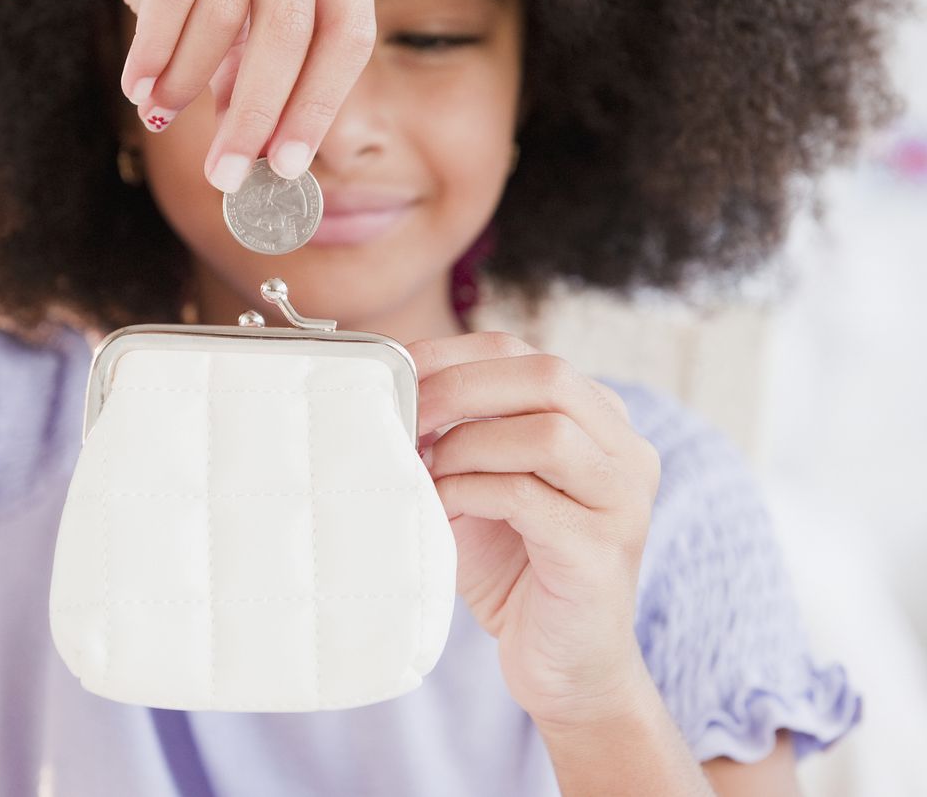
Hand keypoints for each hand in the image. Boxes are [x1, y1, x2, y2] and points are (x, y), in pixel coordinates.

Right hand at [0, 0, 376, 190]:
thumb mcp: (230, 22)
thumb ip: (255, 75)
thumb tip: (271, 165)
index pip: (348, 29)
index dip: (317, 106)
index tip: (286, 169)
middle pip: (290, 28)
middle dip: (254, 114)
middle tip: (224, 176)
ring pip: (224, 14)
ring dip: (186, 83)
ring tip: (158, 114)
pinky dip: (154, 53)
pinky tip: (137, 86)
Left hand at [405, 331, 662, 731]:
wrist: (564, 666)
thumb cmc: (515, 567)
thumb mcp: (481, 482)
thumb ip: (456, 435)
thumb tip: (393, 391)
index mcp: (598, 419)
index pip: (523, 353)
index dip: (452, 355)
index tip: (396, 372)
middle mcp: (625, 450)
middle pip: (547, 377)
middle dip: (460, 388)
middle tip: (408, 418)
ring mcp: (623, 501)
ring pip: (546, 432)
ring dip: (467, 445)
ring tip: (429, 473)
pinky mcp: (602, 552)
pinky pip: (527, 497)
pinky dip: (471, 492)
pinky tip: (445, 509)